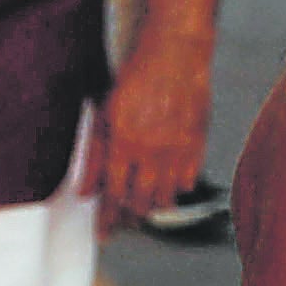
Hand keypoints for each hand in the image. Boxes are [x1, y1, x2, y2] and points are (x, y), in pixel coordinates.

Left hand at [96, 24, 212, 229]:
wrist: (176, 52)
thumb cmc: (136, 78)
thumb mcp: (103, 115)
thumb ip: (94, 156)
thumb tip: (85, 192)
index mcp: (124, 145)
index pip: (113, 196)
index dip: (108, 219)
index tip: (104, 233)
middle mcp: (152, 152)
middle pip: (141, 201)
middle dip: (129, 217)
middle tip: (123, 223)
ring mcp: (178, 148)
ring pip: (166, 194)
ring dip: (154, 207)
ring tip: (145, 210)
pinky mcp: (199, 141)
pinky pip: (189, 178)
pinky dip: (179, 188)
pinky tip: (171, 188)